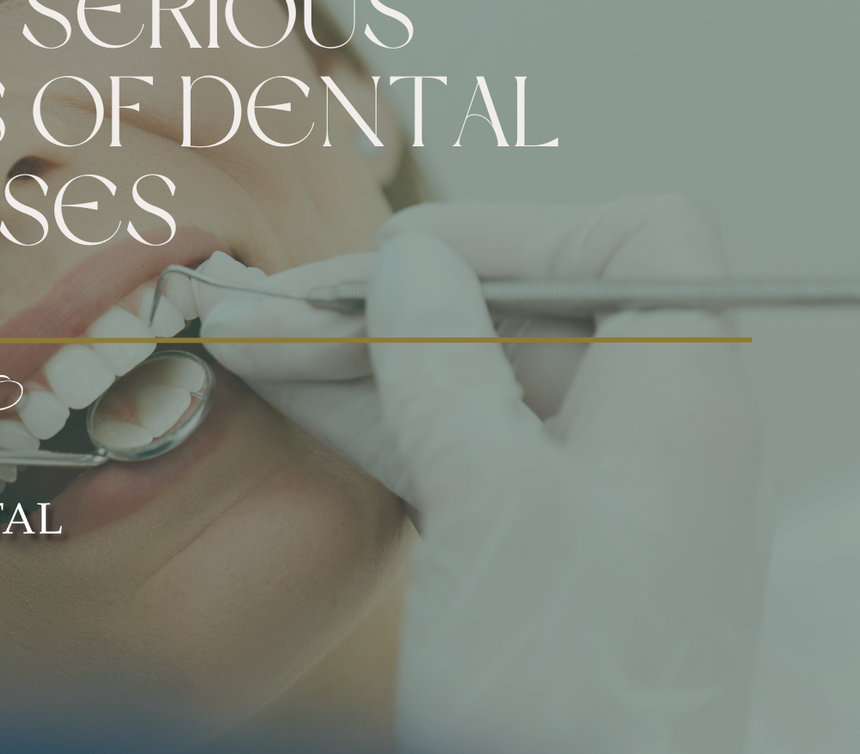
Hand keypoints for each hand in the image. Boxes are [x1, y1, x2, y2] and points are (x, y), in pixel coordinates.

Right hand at [198, 197, 766, 753]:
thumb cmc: (568, 685)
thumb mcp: (494, 505)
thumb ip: (444, 365)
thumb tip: (409, 258)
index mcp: (676, 401)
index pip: (632, 243)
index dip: (521, 231)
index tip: (400, 258)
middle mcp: (639, 433)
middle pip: (517, 309)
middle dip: (385, 300)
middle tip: (261, 308)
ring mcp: (581, 492)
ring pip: (464, 379)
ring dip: (352, 358)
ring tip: (240, 344)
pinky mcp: (527, 545)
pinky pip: (446, 447)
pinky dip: (367, 418)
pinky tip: (283, 399)